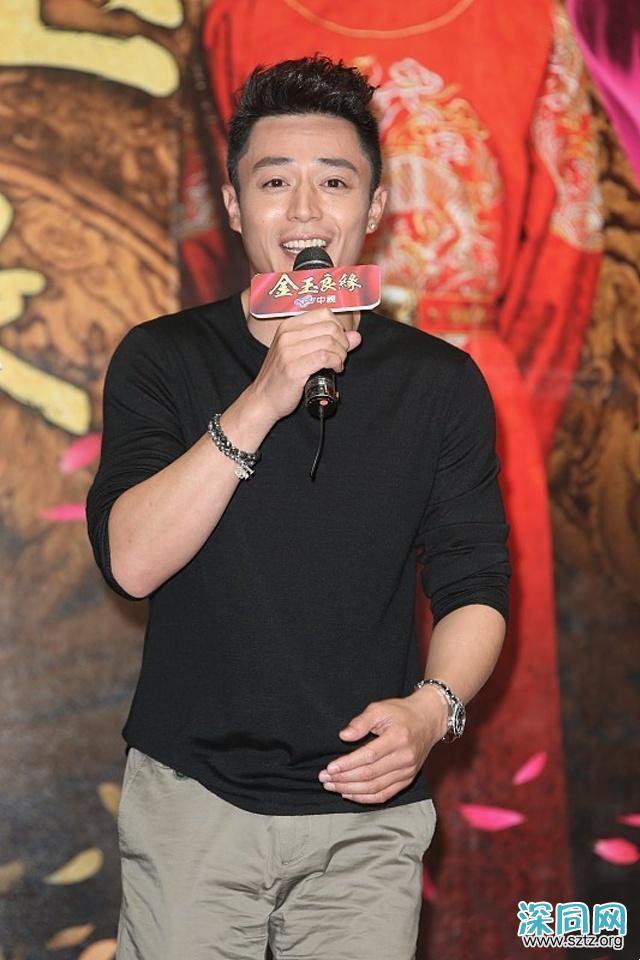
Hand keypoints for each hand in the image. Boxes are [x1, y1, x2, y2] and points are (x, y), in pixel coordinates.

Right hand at [250, 308, 360, 421]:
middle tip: (339, 356)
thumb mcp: (303, 353)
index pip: (324, 314)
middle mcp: (287, 334)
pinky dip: (336, 363)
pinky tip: (334, 370)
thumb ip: (328, 341)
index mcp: (288, 326)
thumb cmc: (282, 376)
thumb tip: (355, 337)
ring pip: (330, 342)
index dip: (339, 328)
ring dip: (340, 355)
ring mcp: (288, 350)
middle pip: (330, 328)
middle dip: (342, 343)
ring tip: (337, 364)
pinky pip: (325, 357)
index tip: (338, 342)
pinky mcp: (293, 367)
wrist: (263, 399)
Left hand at [318, 687, 448, 804]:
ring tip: (332, 787)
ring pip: (375, 788)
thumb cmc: (401, 712)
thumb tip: (343, 736)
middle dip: (344, 779)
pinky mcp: (407, 780)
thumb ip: (360, 722)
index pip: (368, 756)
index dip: (347, 764)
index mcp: (398, 738)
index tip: (330, 768)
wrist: (428, 720)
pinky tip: (349, 794)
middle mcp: (405, 758)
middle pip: (370, 775)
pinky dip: (365, 798)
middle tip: (324, 779)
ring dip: (350, 790)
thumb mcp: (380, 708)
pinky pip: (384, 795)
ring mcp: (407, 771)